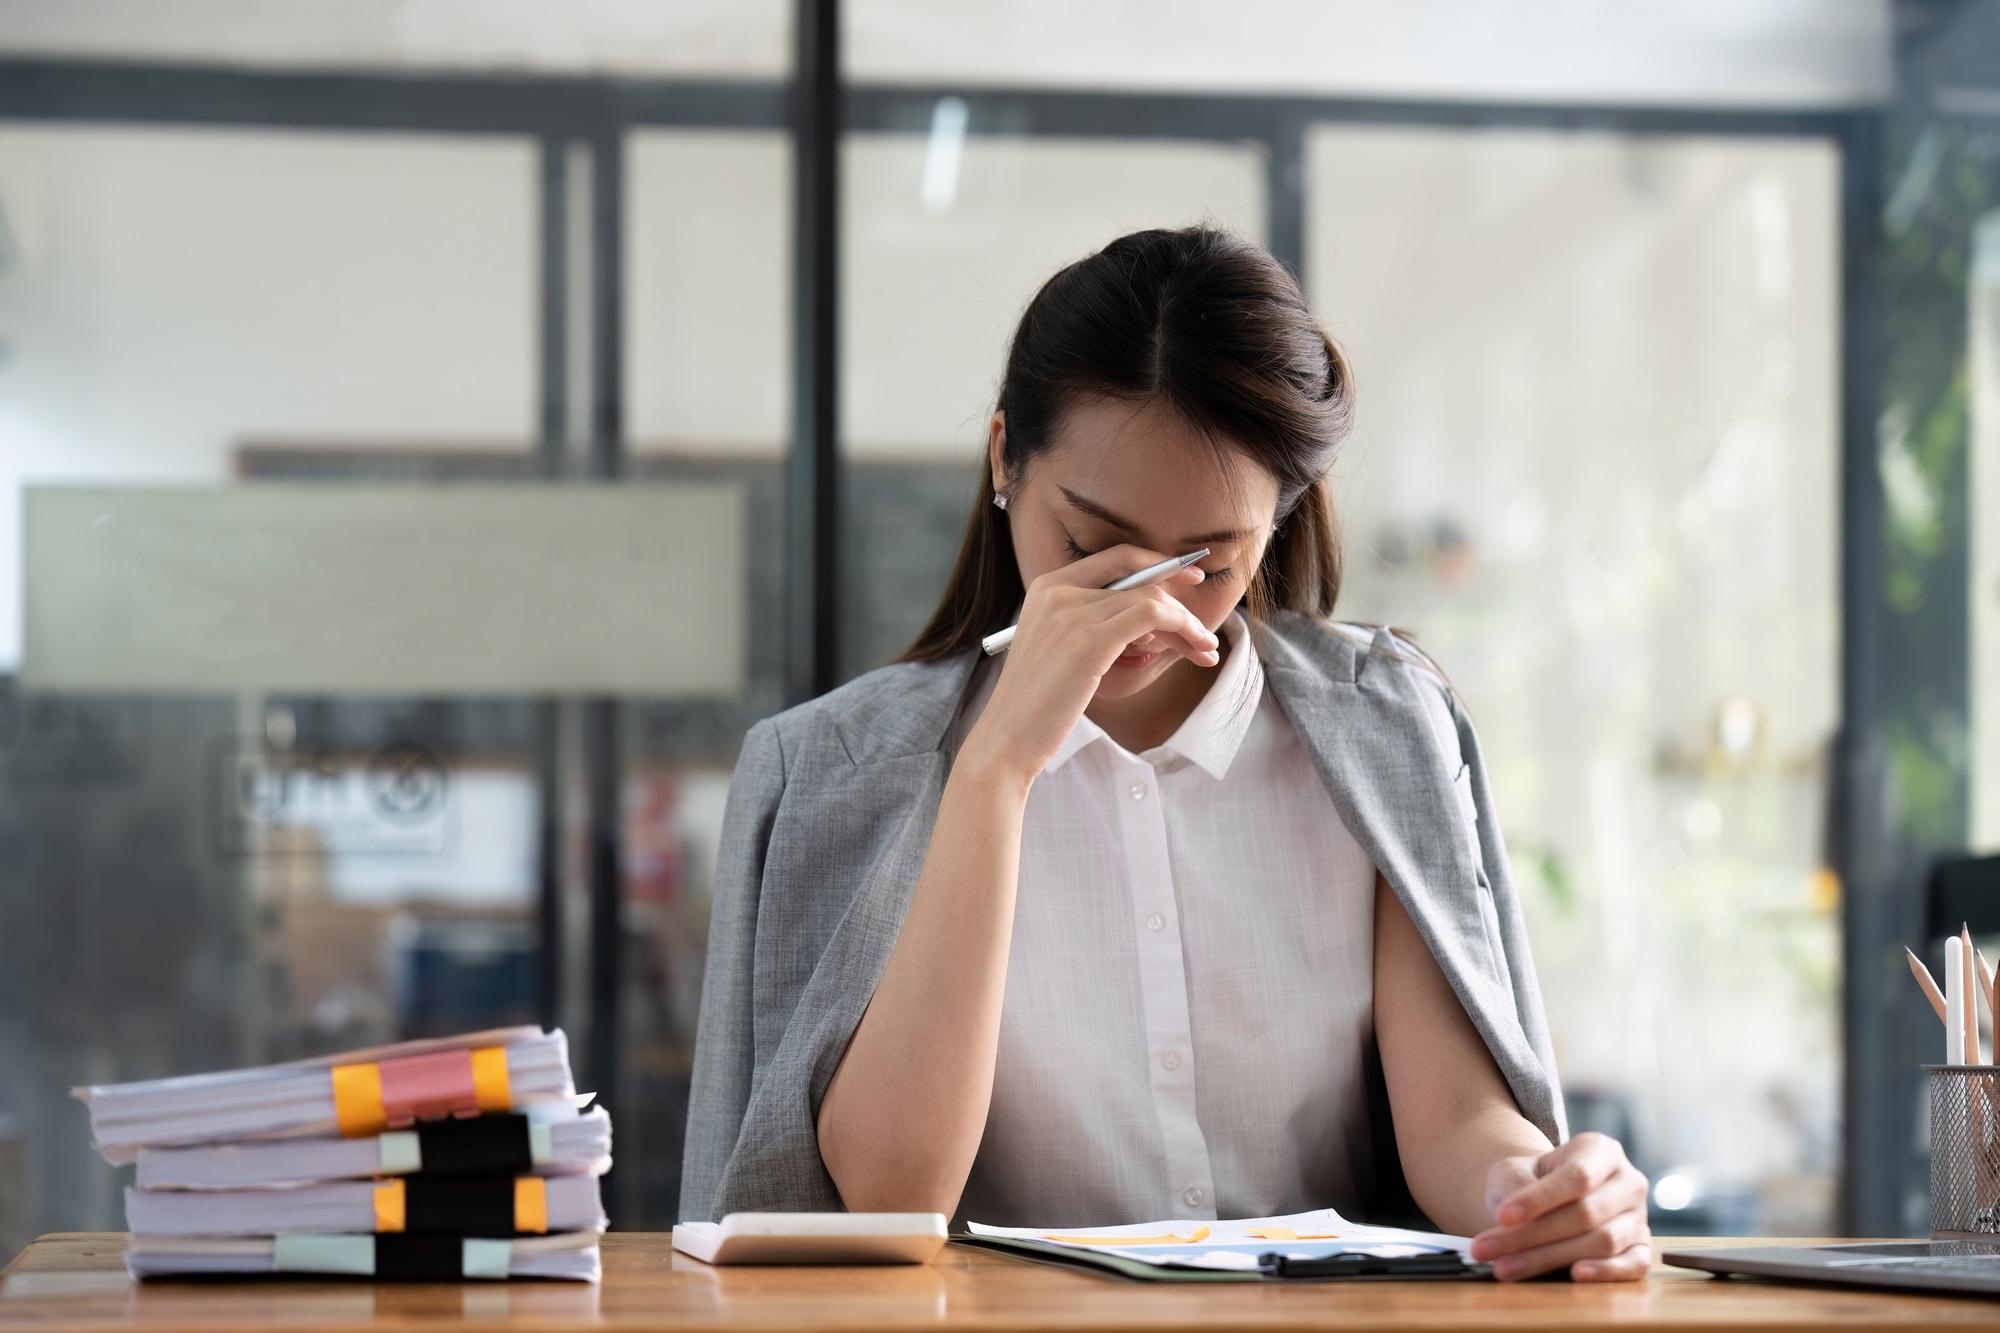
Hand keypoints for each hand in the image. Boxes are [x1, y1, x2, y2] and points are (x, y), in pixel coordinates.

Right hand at [960, 544, 1218, 783]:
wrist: (1007, 739)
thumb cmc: (1036, 704)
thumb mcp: (1058, 648)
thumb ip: (1090, 621)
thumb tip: (1149, 613)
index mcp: (1047, 586)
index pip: (1116, 558)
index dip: (1159, 564)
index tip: (1188, 582)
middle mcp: (1058, 590)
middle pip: (1140, 579)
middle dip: (1180, 601)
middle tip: (1203, 632)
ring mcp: (1072, 612)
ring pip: (1151, 599)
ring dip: (1187, 624)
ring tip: (1204, 651)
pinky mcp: (1090, 639)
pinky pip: (1152, 615)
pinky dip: (1181, 627)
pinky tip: (1194, 649)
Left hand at [1470, 1132, 1650, 1281]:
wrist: (1544, 1200)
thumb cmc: (1529, 1180)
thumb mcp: (1513, 1170)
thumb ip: (1516, 1185)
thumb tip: (1517, 1220)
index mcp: (1600, 1150)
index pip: (1576, 1176)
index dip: (1539, 1199)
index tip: (1502, 1217)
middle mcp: (1627, 1181)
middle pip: (1586, 1213)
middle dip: (1532, 1236)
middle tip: (1487, 1250)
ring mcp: (1638, 1217)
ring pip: (1602, 1242)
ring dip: (1550, 1259)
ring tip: (1505, 1267)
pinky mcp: (1641, 1248)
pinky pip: (1633, 1265)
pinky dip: (1606, 1272)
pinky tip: (1575, 1275)